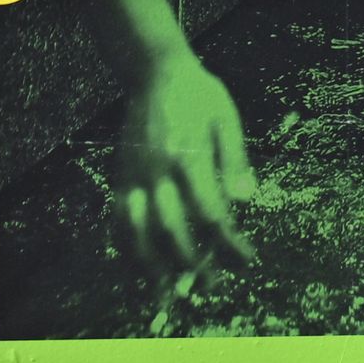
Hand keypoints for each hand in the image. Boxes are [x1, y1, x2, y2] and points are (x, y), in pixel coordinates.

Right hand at [119, 48, 259, 277]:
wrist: (152, 71)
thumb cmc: (198, 94)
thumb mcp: (227, 118)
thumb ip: (235, 159)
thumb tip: (247, 200)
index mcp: (188, 155)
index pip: (210, 214)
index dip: (230, 244)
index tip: (247, 260)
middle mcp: (156, 170)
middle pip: (171, 230)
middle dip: (193, 263)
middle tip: (212, 284)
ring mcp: (133, 175)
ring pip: (135, 230)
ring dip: (151, 265)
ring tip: (166, 290)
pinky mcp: (119, 175)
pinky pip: (116, 217)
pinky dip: (125, 245)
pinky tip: (138, 264)